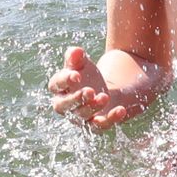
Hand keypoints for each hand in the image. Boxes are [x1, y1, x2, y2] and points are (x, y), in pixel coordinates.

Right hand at [49, 44, 163, 129]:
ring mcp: (80, 117)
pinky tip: (121, 110)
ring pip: (82, 116)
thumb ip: (76, 56)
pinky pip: (101, 125)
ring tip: (105, 96)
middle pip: (64, 105)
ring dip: (93, 107)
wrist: (103, 89)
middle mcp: (65, 105)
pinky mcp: (95, 124)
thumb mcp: (82, 63)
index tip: (76, 75)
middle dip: (76, 99)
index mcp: (59, 88)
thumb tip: (76, 51)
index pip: (56, 85)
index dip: (64, 80)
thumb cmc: (87, 74)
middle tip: (90, 91)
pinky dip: (111, 119)